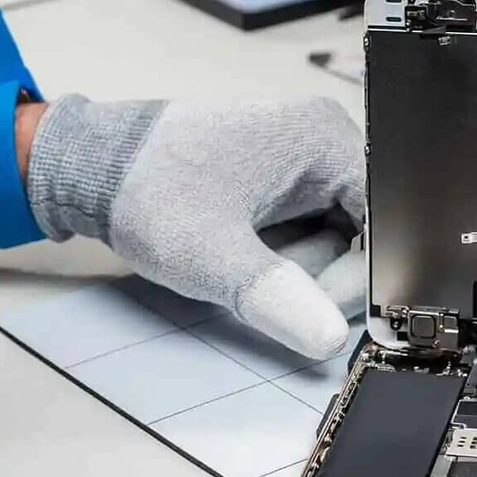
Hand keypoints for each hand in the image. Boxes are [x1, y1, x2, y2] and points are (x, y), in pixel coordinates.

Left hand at [26, 95, 364, 358]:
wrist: (93, 166)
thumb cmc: (148, 191)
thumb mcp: (212, 256)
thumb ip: (276, 299)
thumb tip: (330, 339)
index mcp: (324, 137)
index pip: (383, 222)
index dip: (361, 275)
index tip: (319, 310)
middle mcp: (324, 138)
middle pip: (364, 232)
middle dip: (321, 273)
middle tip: (264, 284)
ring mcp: (305, 156)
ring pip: (338, 238)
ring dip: (300, 267)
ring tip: (243, 259)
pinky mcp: (285, 176)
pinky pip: (312, 231)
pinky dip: (285, 257)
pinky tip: (248, 252)